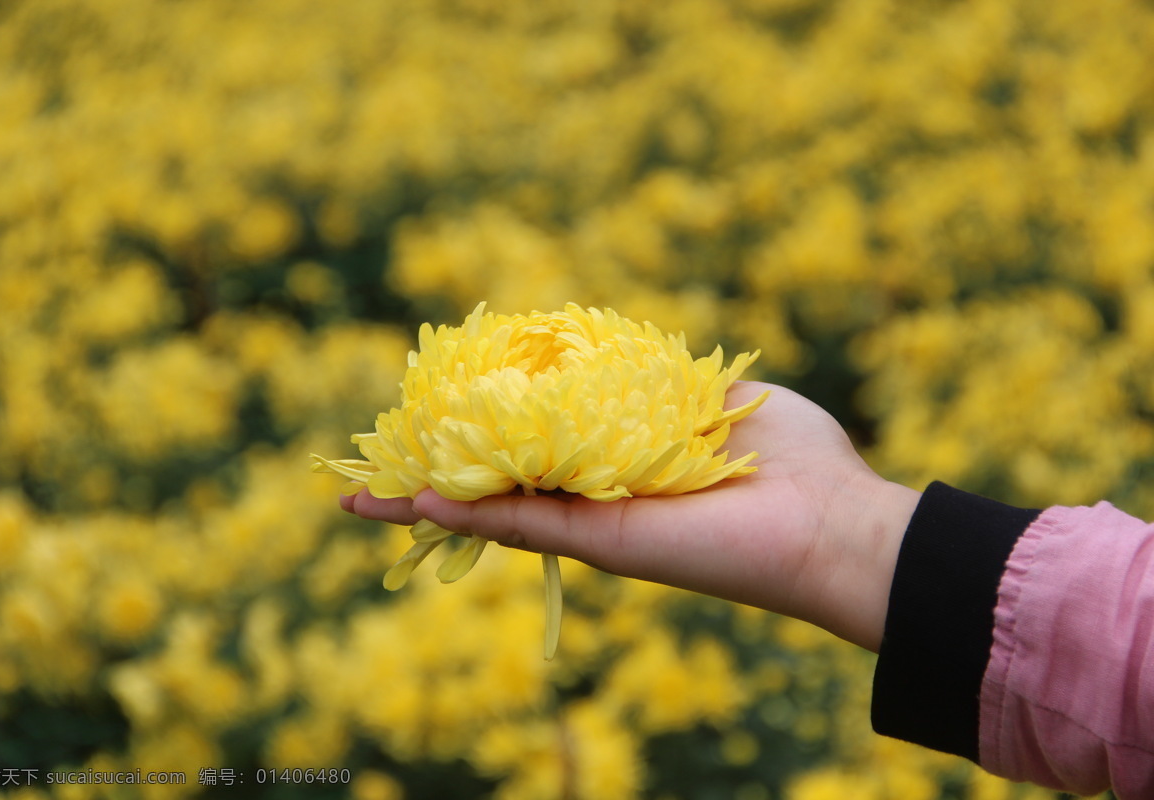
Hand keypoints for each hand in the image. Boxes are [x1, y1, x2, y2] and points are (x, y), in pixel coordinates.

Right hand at [343, 381, 918, 651]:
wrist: (835, 521)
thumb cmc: (795, 460)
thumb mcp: (720, 400)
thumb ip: (674, 384)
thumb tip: (641, 361)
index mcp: (621, 459)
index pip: (537, 442)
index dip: (486, 424)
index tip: (440, 403)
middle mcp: (597, 494)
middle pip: (500, 480)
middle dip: (437, 469)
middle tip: (375, 458)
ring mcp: (594, 521)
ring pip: (494, 509)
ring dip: (426, 500)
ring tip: (360, 494)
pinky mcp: (604, 541)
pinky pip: (524, 525)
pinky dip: (469, 513)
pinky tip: (418, 495)